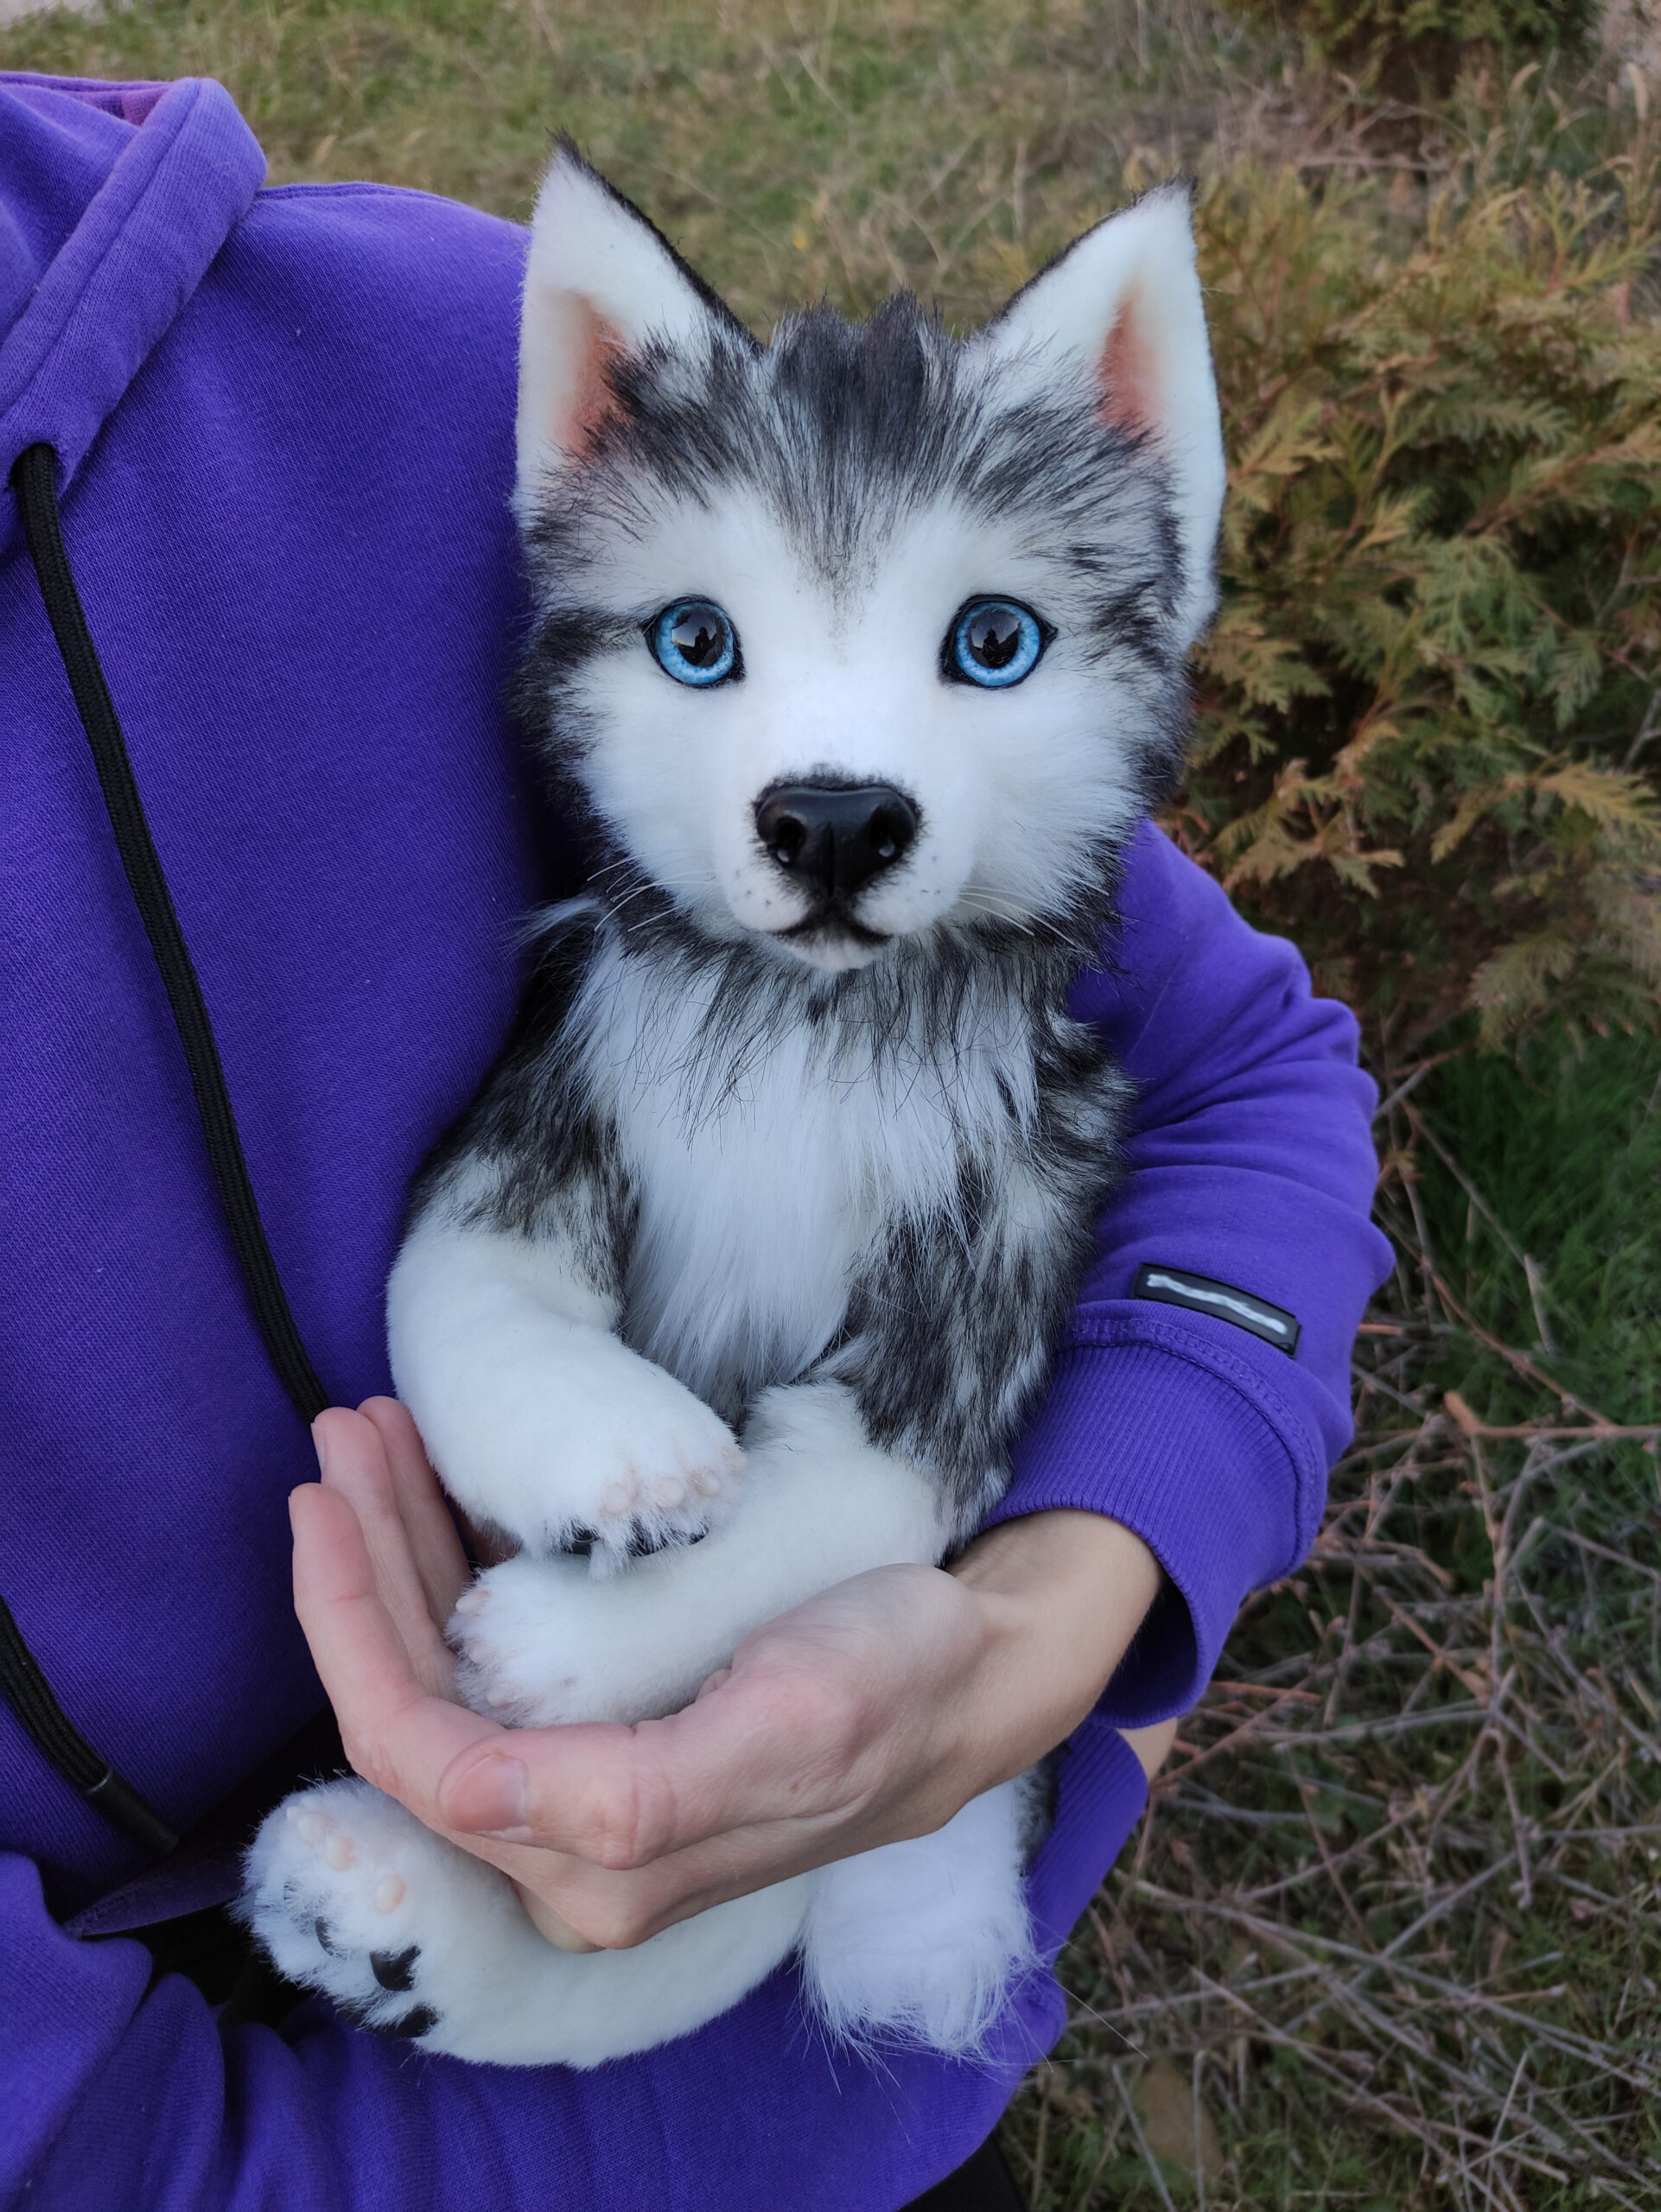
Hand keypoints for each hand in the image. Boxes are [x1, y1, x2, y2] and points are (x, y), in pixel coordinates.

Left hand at [293, 1401, 1167, 1951]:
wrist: (976, 1670)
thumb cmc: (893, 1684)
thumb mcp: (783, 1727)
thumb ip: (628, 1790)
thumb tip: (470, 1795)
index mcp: (599, 1867)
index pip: (416, 1754)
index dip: (351, 1629)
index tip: (327, 1502)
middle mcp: (571, 1847)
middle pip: (411, 1704)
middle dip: (361, 1570)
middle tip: (343, 1437)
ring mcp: (582, 1787)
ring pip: (441, 1675)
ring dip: (395, 1554)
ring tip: (372, 1439)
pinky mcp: (605, 1732)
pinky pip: (491, 1659)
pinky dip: (449, 1564)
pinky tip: (435, 1487)